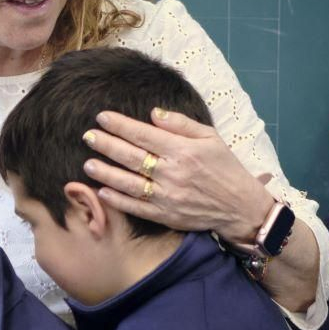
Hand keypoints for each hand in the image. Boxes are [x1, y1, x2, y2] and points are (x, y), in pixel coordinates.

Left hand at [83, 108, 274, 246]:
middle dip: (106, 145)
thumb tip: (153, 114)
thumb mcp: (210, 138)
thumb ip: (181, 124)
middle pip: (131, 157)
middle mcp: (173, 173)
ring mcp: (167, 196)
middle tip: (88, 136)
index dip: (120, 125)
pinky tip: (102, 191)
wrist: (240, 207)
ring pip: (129, 183)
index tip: (102, 117)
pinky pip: (136, 207)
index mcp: (183, 151)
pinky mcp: (166, 215)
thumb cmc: (225, 168)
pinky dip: (118, 200)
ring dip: (106, 173)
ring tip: (88, 164)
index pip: (143, 135)